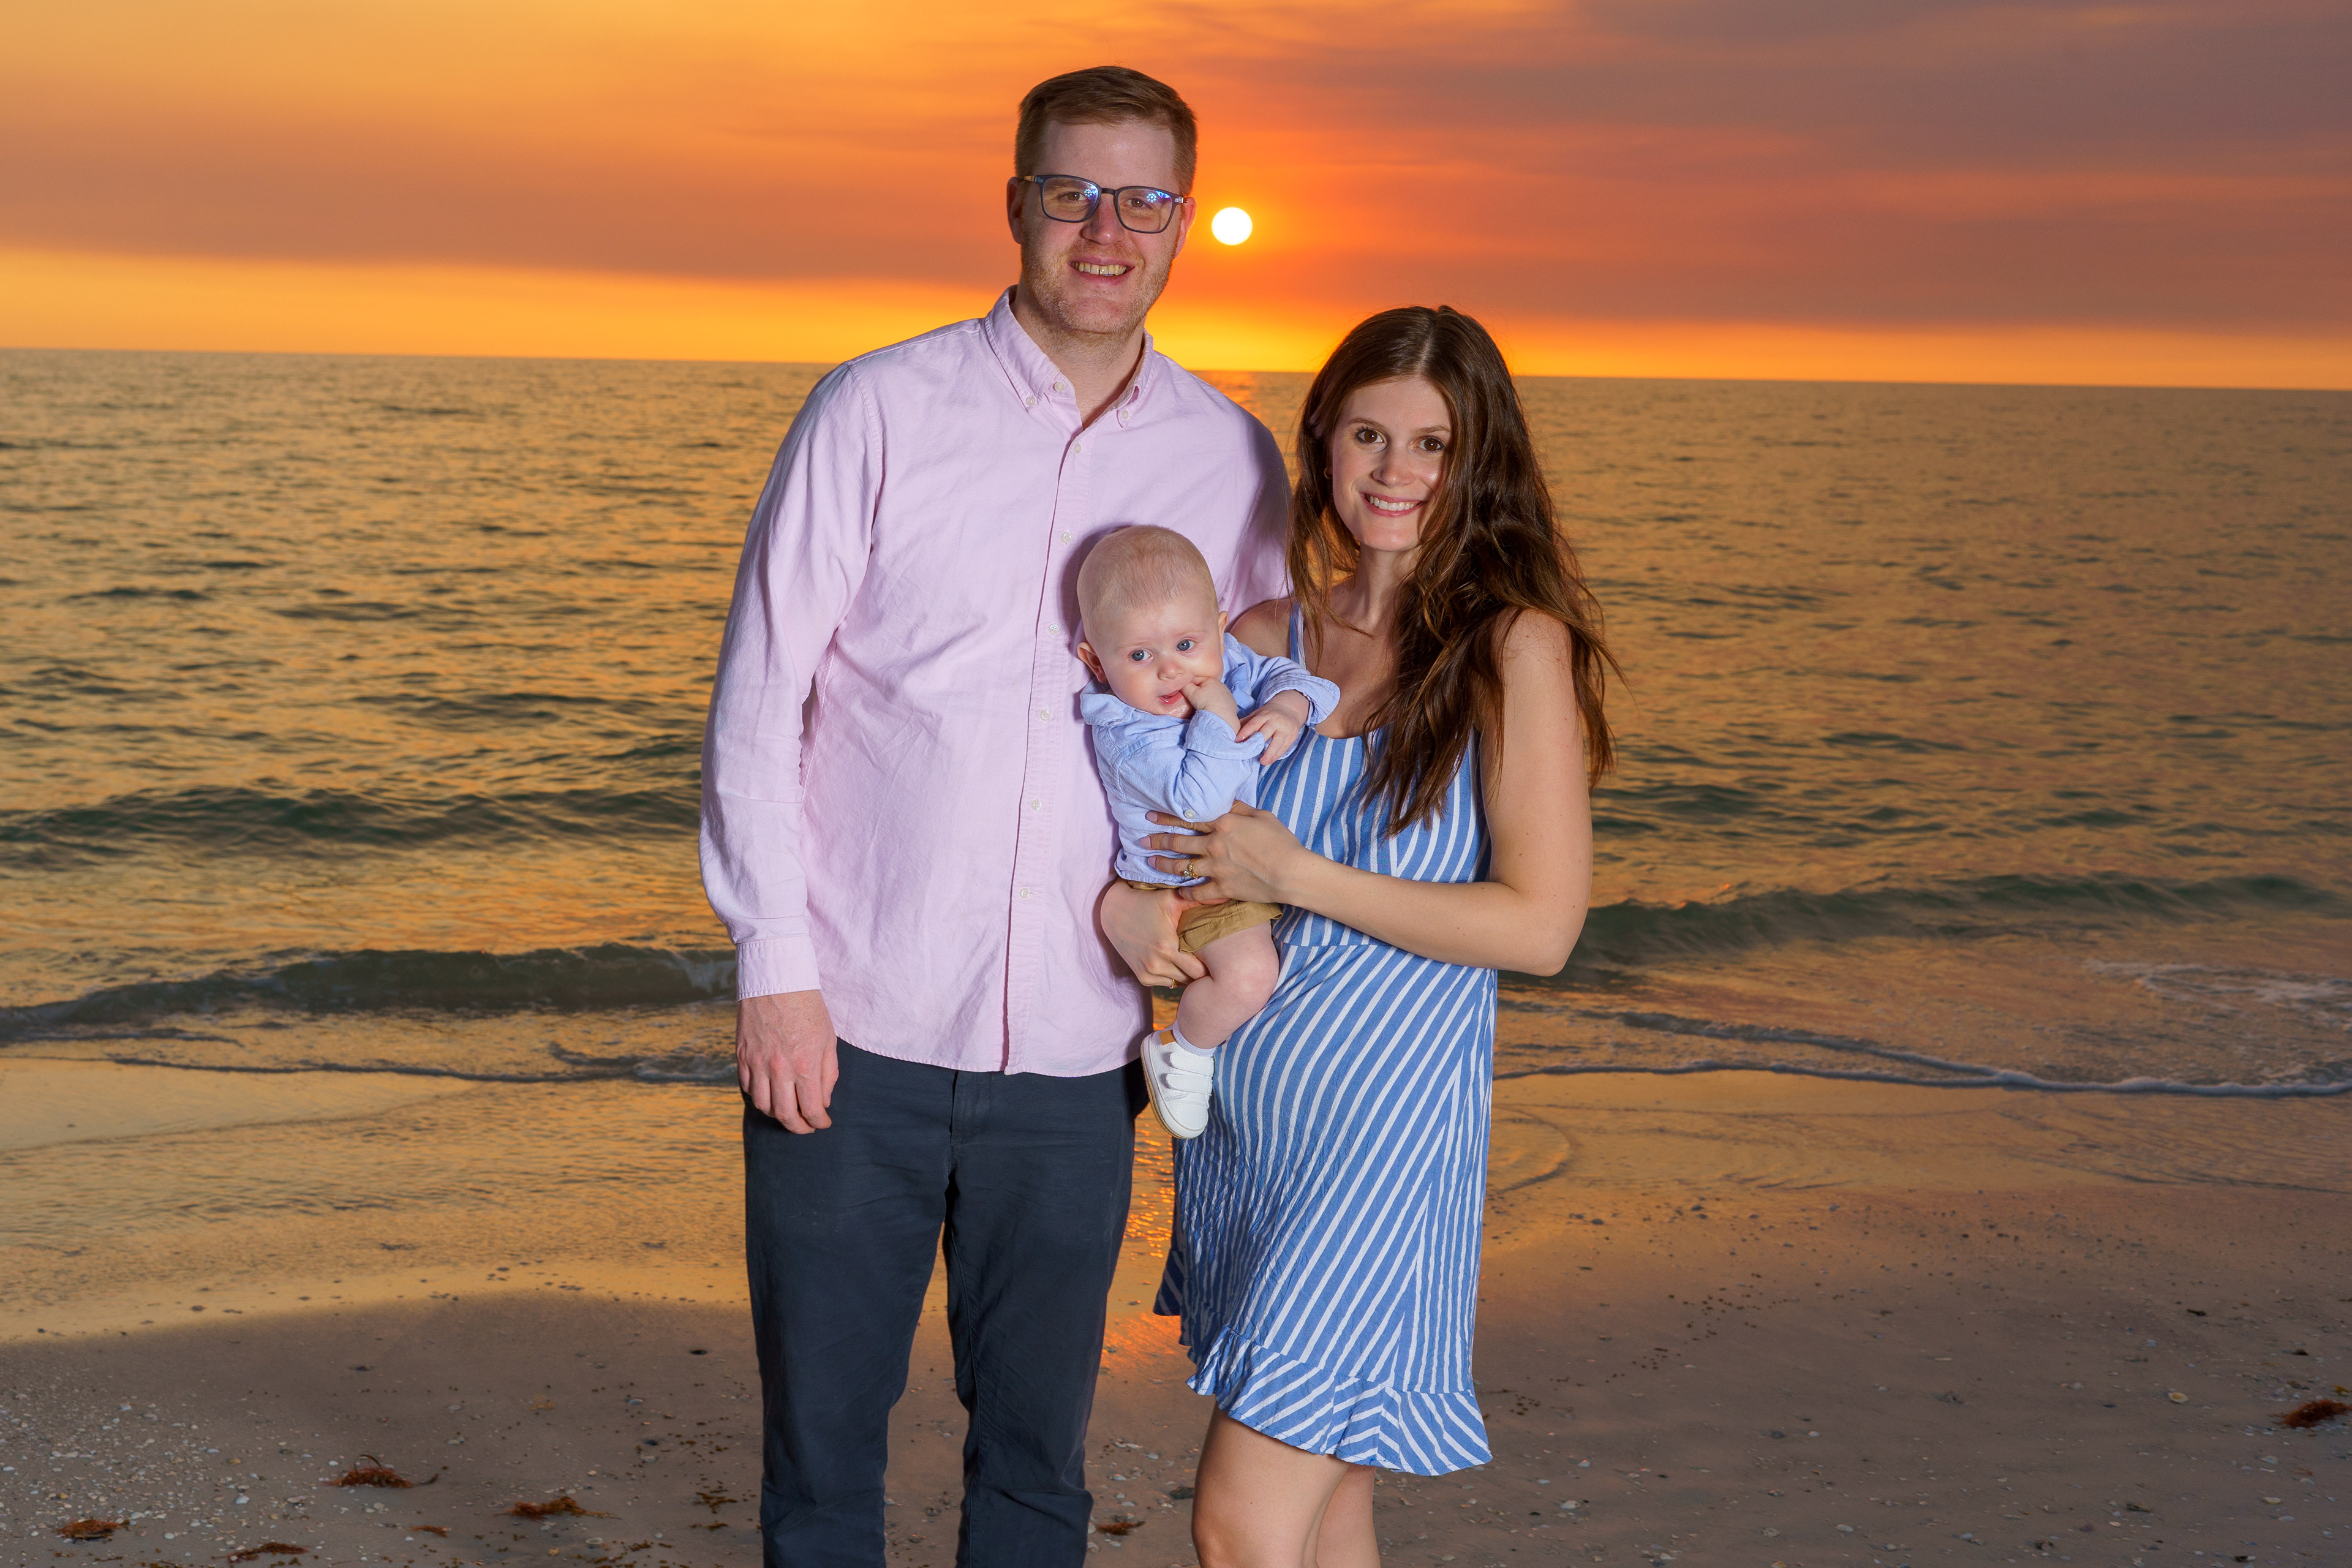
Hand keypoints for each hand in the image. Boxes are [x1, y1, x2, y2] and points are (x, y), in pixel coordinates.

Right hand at [737, 989, 838, 1133]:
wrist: (777, 980)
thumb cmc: (808, 1007)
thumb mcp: (828, 1039)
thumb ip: (827, 1074)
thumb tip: (822, 1100)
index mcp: (804, 1065)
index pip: (811, 1109)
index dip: (818, 1122)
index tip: (823, 1123)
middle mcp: (779, 1069)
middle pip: (785, 1115)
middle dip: (798, 1127)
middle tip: (806, 1126)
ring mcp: (757, 1063)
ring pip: (763, 1105)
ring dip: (777, 1114)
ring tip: (788, 1111)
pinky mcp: (742, 1056)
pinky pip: (747, 1087)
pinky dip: (759, 1096)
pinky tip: (770, 1093)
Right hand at [1100, 878, 1207, 987]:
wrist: (1113, 912)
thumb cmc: (1146, 902)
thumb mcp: (1171, 898)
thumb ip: (1199, 900)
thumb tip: (1227, 897)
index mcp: (1168, 948)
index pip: (1201, 970)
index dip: (1210, 963)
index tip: (1215, 954)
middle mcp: (1157, 965)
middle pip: (1193, 979)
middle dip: (1202, 970)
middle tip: (1209, 959)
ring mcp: (1149, 973)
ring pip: (1181, 983)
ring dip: (1187, 974)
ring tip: (1193, 960)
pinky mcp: (1142, 977)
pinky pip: (1167, 983)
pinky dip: (1174, 975)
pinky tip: (1176, 962)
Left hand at [1145, 802, 1307, 905]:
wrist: (1291, 873)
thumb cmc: (1281, 842)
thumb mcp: (1261, 816)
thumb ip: (1239, 808)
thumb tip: (1223, 802)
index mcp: (1224, 823)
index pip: (1189, 818)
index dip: (1167, 817)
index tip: (1150, 816)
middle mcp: (1214, 844)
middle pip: (1178, 841)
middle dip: (1157, 840)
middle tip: (1142, 840)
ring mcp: (1216, 867)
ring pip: (1181, 866)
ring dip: (1163, 865)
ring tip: (1151, 863)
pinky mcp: (1222, 887)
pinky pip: (1197, 891)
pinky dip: (1187, 892)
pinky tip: (1179, 891)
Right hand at [1185, 674, 1239, 727]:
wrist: (1221, 716)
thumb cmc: (1205, 702)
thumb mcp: (1191, 693)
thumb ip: (1185, 685)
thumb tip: (1182, 682)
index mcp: (1211, 680)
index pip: (1196, 680)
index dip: (1189, 686)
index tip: (1187, 694)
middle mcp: (1221, 685)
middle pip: (1206, 687)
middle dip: (1199, 692)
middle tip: (1195, 701)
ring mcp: (1227, 694)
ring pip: (1214, 694)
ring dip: (1208, 697)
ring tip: (1204, 706)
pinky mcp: (1231, 703)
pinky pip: (1221, 701)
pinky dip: (1216, 703)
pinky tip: (1214, 709)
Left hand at [1235, 689, 1311, 763]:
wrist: (1290, 709)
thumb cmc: (1268, 715)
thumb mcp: (1258, 714)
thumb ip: (1246, 722)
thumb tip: (1230, 731)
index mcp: (1264, 715)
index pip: (1254, 723)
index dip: (1246, 731)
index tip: (1238, 740)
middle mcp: (1275, 721)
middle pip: (1266, 732)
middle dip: (1258, 743)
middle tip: (1249, 753)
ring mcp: (1285, 729)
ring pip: (1277, 742)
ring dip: (1270, 753)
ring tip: (1263, 762)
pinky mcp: (1291, 736)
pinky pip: (1284, 747)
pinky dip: (1276, 755)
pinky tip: (1270, 761)